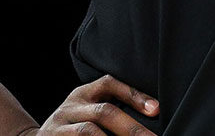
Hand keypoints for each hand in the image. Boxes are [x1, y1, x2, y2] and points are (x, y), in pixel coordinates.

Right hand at [28, 74, 159, 135]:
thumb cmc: (72, 126)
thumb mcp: (86, 110)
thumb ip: (110, 110)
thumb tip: (151, 115)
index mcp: (82, 94)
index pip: (109, 84)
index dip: (133, 95)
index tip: (156, 110)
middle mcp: (70, 107)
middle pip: (104, 112)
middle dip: (132, 129)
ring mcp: (59, 126)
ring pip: (89, 132)